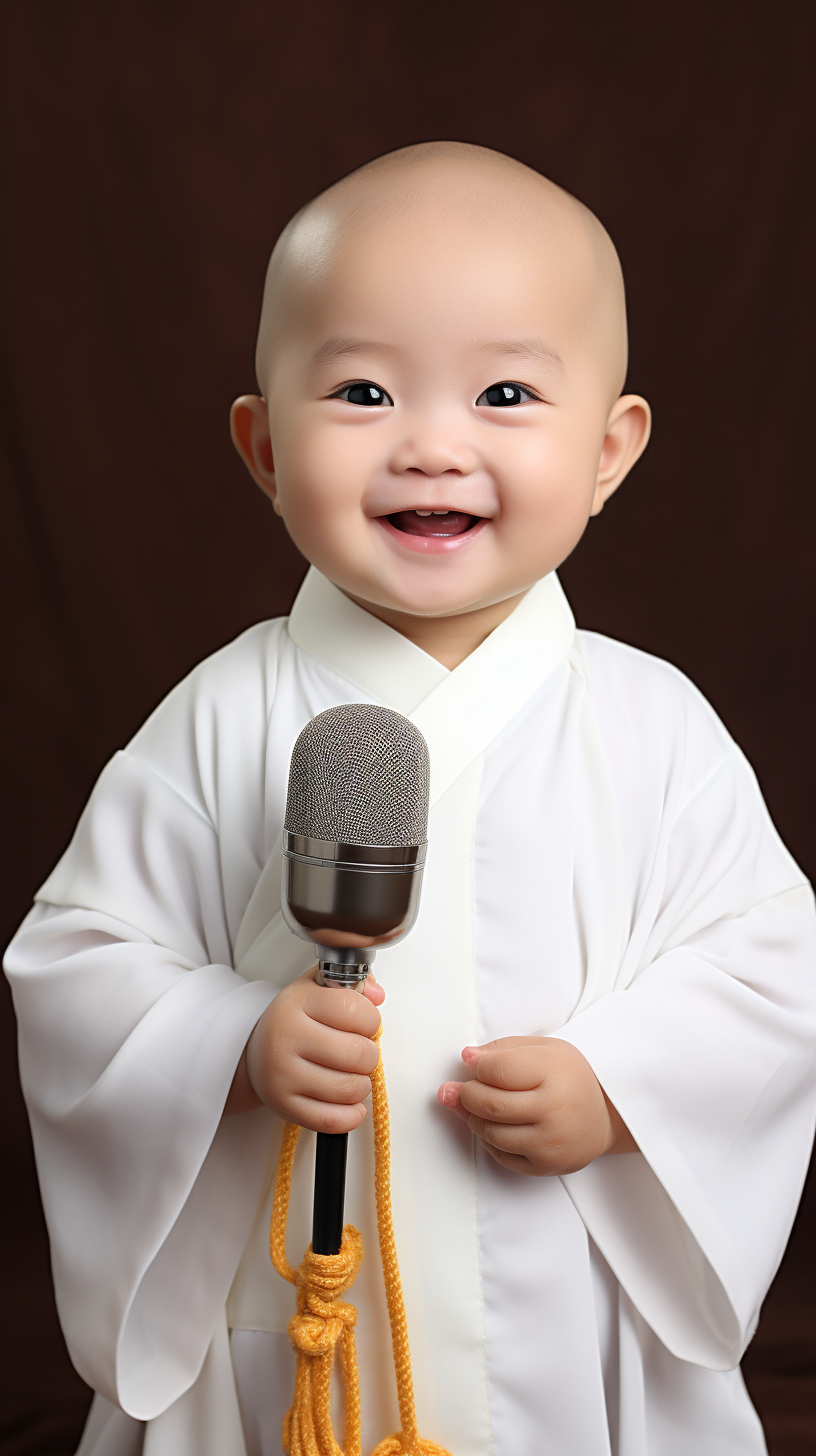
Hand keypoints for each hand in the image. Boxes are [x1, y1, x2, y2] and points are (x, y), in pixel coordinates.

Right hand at [224, 970, 383, 1130]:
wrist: (256, 1052)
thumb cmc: (294, 1021)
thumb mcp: (317, 989)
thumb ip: (353, 983)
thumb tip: (377, 994)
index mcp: (297, 1003)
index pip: (354, 1009)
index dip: (371, 1019)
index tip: (364, 1024)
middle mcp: (286, 1037)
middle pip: (357, 1053)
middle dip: (369, 1055)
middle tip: (359, 1052)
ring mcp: (283, 1075)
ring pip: (350, 1088)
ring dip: (361, 1084)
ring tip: (351, 1075)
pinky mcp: (284, 1106)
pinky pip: (332, 1120)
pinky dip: (351, 1114)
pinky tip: (349, 1102)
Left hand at [437, 1036, 635, 1174]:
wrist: (608, 1115)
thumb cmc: (570, 1077)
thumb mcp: (545, 1048)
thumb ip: (503, 1050)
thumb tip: (466, 1058)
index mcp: (554, 1072)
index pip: (499, 1070)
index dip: (476, 1066)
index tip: (470, 1063)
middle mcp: (554, 1110)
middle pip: (491, 1104)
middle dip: (465, 1094)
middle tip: (456, 1088)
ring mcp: (550, 1142)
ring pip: (491, 1132)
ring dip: (472, 1117)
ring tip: (469, 1105)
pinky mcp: (546, 1166)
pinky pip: (501, 1155)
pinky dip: (487, 1139)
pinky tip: (488, 1124)